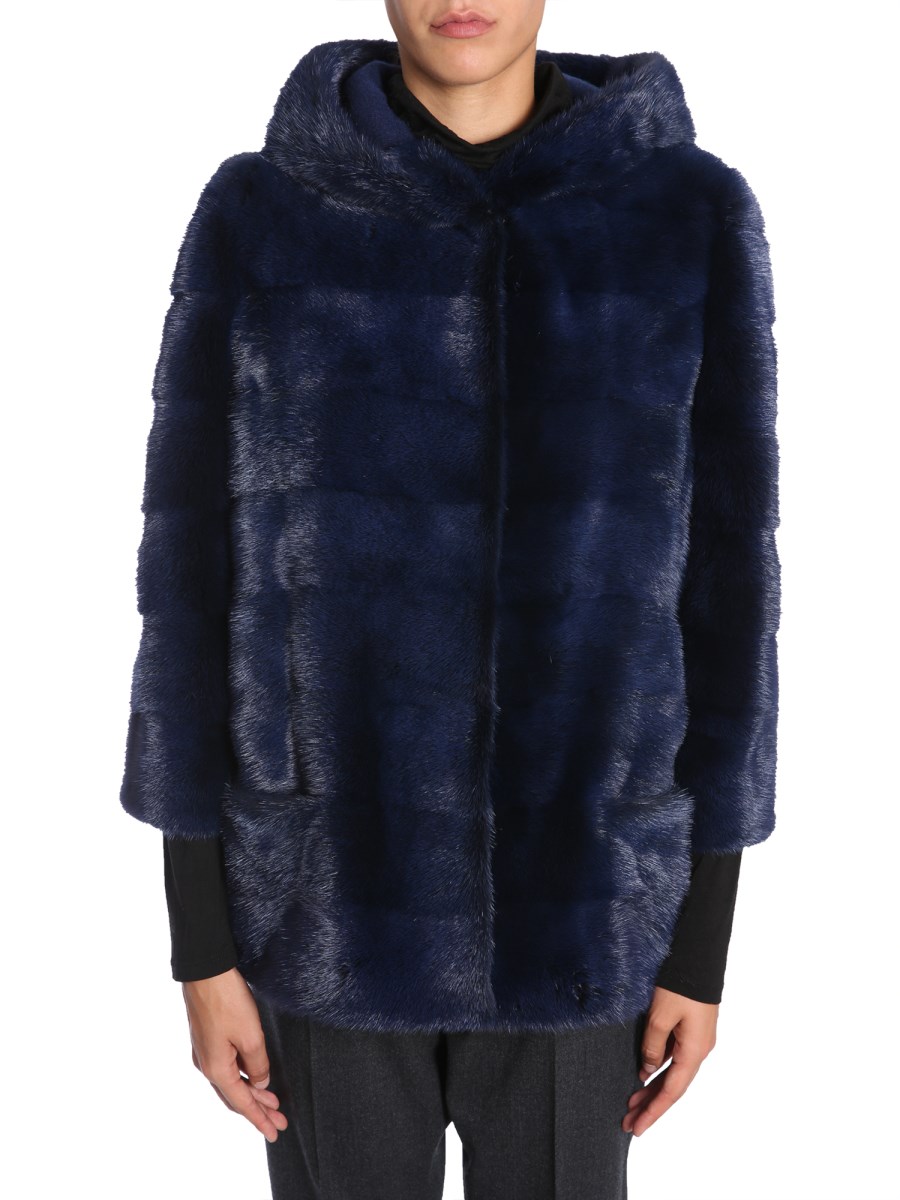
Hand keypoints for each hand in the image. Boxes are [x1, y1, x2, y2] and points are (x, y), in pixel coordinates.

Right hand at [182, 967, 288, 1142]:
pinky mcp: (207, 1037)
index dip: (260, 1119)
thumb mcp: (251, 1034)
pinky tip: (254, 1076)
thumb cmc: (226, 1000)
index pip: (242, 1103)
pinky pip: (227, 1067)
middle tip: (280, 1121)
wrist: (204, 970)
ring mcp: (204, 1051)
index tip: (275, 1133)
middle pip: (235, 1096)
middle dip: (258, 1110)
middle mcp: (206, 1065)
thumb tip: (259, 1083)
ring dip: (252, 1093)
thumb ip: (258, 1064)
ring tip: (273, 1102)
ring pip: (231, 1081)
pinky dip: (243, 1076)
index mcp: (216, 1069)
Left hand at [622, 986, 717, 1136]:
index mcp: (695, 1051)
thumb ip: (652, 1046)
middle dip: (650, 1104)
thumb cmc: (680, 983)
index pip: (672, 1091)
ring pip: (672, 1072)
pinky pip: (673, 1056)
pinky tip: (643, 1073)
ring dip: (652, 1087)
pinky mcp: (691, 1028)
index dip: (654, 1111)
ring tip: (631, 1103)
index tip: (637, 1128)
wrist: (698, 954)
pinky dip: (657, 1067)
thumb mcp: (660, 1016)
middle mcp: (699, 1049)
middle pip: (672, 1086)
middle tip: (627, 1122)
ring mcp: (696, 1039)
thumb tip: (647, 1070)